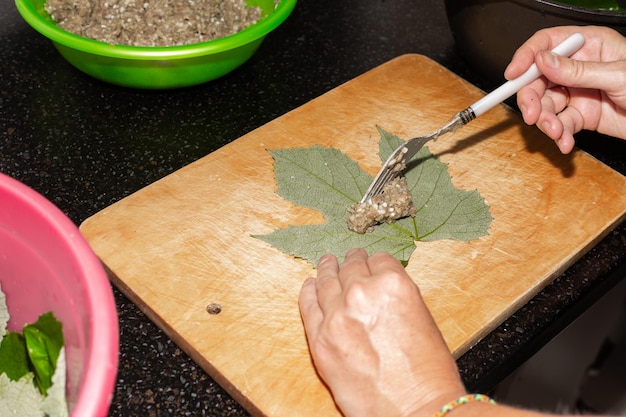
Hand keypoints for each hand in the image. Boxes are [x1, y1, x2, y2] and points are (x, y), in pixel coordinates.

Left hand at [298, 249, 465, 416]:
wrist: (415, 409)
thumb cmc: (428, 372)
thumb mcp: (423, 318)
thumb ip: (397, 298)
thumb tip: (381, 289)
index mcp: (394, 285)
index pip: (379, 260)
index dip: (376, 262)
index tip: (371, 262)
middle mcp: (362, 293)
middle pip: (351, 266)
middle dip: (352, 262)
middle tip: (349, 259)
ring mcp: (336, 314)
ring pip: (327, 280)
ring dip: (328, 269)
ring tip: (327, 263)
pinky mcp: (319, 338)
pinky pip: (308, 304)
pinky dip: (308, 291)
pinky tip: (310, 285)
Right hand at [504, 26, 625, 152]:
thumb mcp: (616, 75)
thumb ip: (577, 71)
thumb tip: (544, 61)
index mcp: (588, 46)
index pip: (546, 44)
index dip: (526, 58)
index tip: (513, 75)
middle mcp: (578, 68)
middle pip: (539, 79)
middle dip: (532, 99)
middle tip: (532, 115)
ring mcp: (578, 92)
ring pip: (547, 105)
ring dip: (547, 122)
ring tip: (557, 132)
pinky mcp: (580, 115)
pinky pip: (560, 124)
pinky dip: (559, 135)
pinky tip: (565, 141)